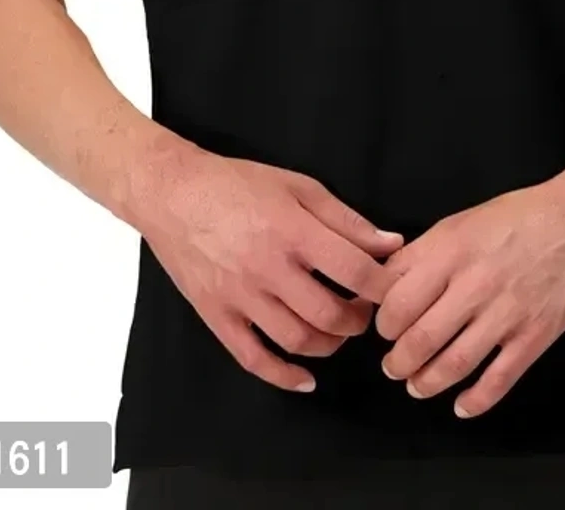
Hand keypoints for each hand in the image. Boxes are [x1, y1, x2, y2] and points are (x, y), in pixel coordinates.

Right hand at [138, 151, 404, 394]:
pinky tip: (305, 379)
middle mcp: (267, 268)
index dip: (381, 285)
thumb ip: (346, 219)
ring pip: (296, 340)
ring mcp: (240, 297)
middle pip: (328, 313)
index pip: (352, 270)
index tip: (391, 288)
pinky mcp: (216, 316)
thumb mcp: (298, 186)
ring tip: (338, 331)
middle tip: (364, 311)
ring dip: (329, 345)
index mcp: (292, 230)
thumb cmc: (238, 184)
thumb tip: (391, 244)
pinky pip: (253, 359)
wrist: (173, 194)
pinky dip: (284, 376)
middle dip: (358, 320)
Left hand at [373, 161, 564, 418]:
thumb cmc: (516, 216)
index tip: (385, 328)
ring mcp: (506, 314)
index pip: (397, 301)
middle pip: (419, 339)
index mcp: (450, 251)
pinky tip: (461, 406)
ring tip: (416, 385)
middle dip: (398, 361)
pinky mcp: (534, 337)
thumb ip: (423, 254)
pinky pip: (498, 380)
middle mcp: (474, 284)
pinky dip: (475, 401)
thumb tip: (386, 282)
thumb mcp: (460, 222)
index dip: (384, 322)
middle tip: (394, 365)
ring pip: (453, 364)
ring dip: (426, 382)